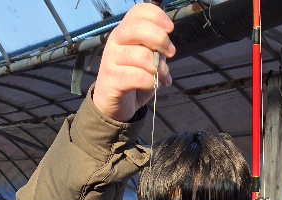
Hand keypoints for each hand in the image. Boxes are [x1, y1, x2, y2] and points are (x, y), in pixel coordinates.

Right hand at [93, 3, 174, 121]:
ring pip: (142, 56)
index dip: (157, 16)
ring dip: (160, 69)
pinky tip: (154, 86)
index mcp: (125, 31)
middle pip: (137, 28)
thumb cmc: (132, 78)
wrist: (113, 104)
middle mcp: (115, 41)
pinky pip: (138, 77)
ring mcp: (111, 59)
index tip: (170, 29)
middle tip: (170, 53)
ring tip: (164, 77)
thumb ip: (155, 48)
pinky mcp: (111, 79)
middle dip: (160, 39)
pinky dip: (152, 83)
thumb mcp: (146, 59)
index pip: (138, 11)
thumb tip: (167, 48)